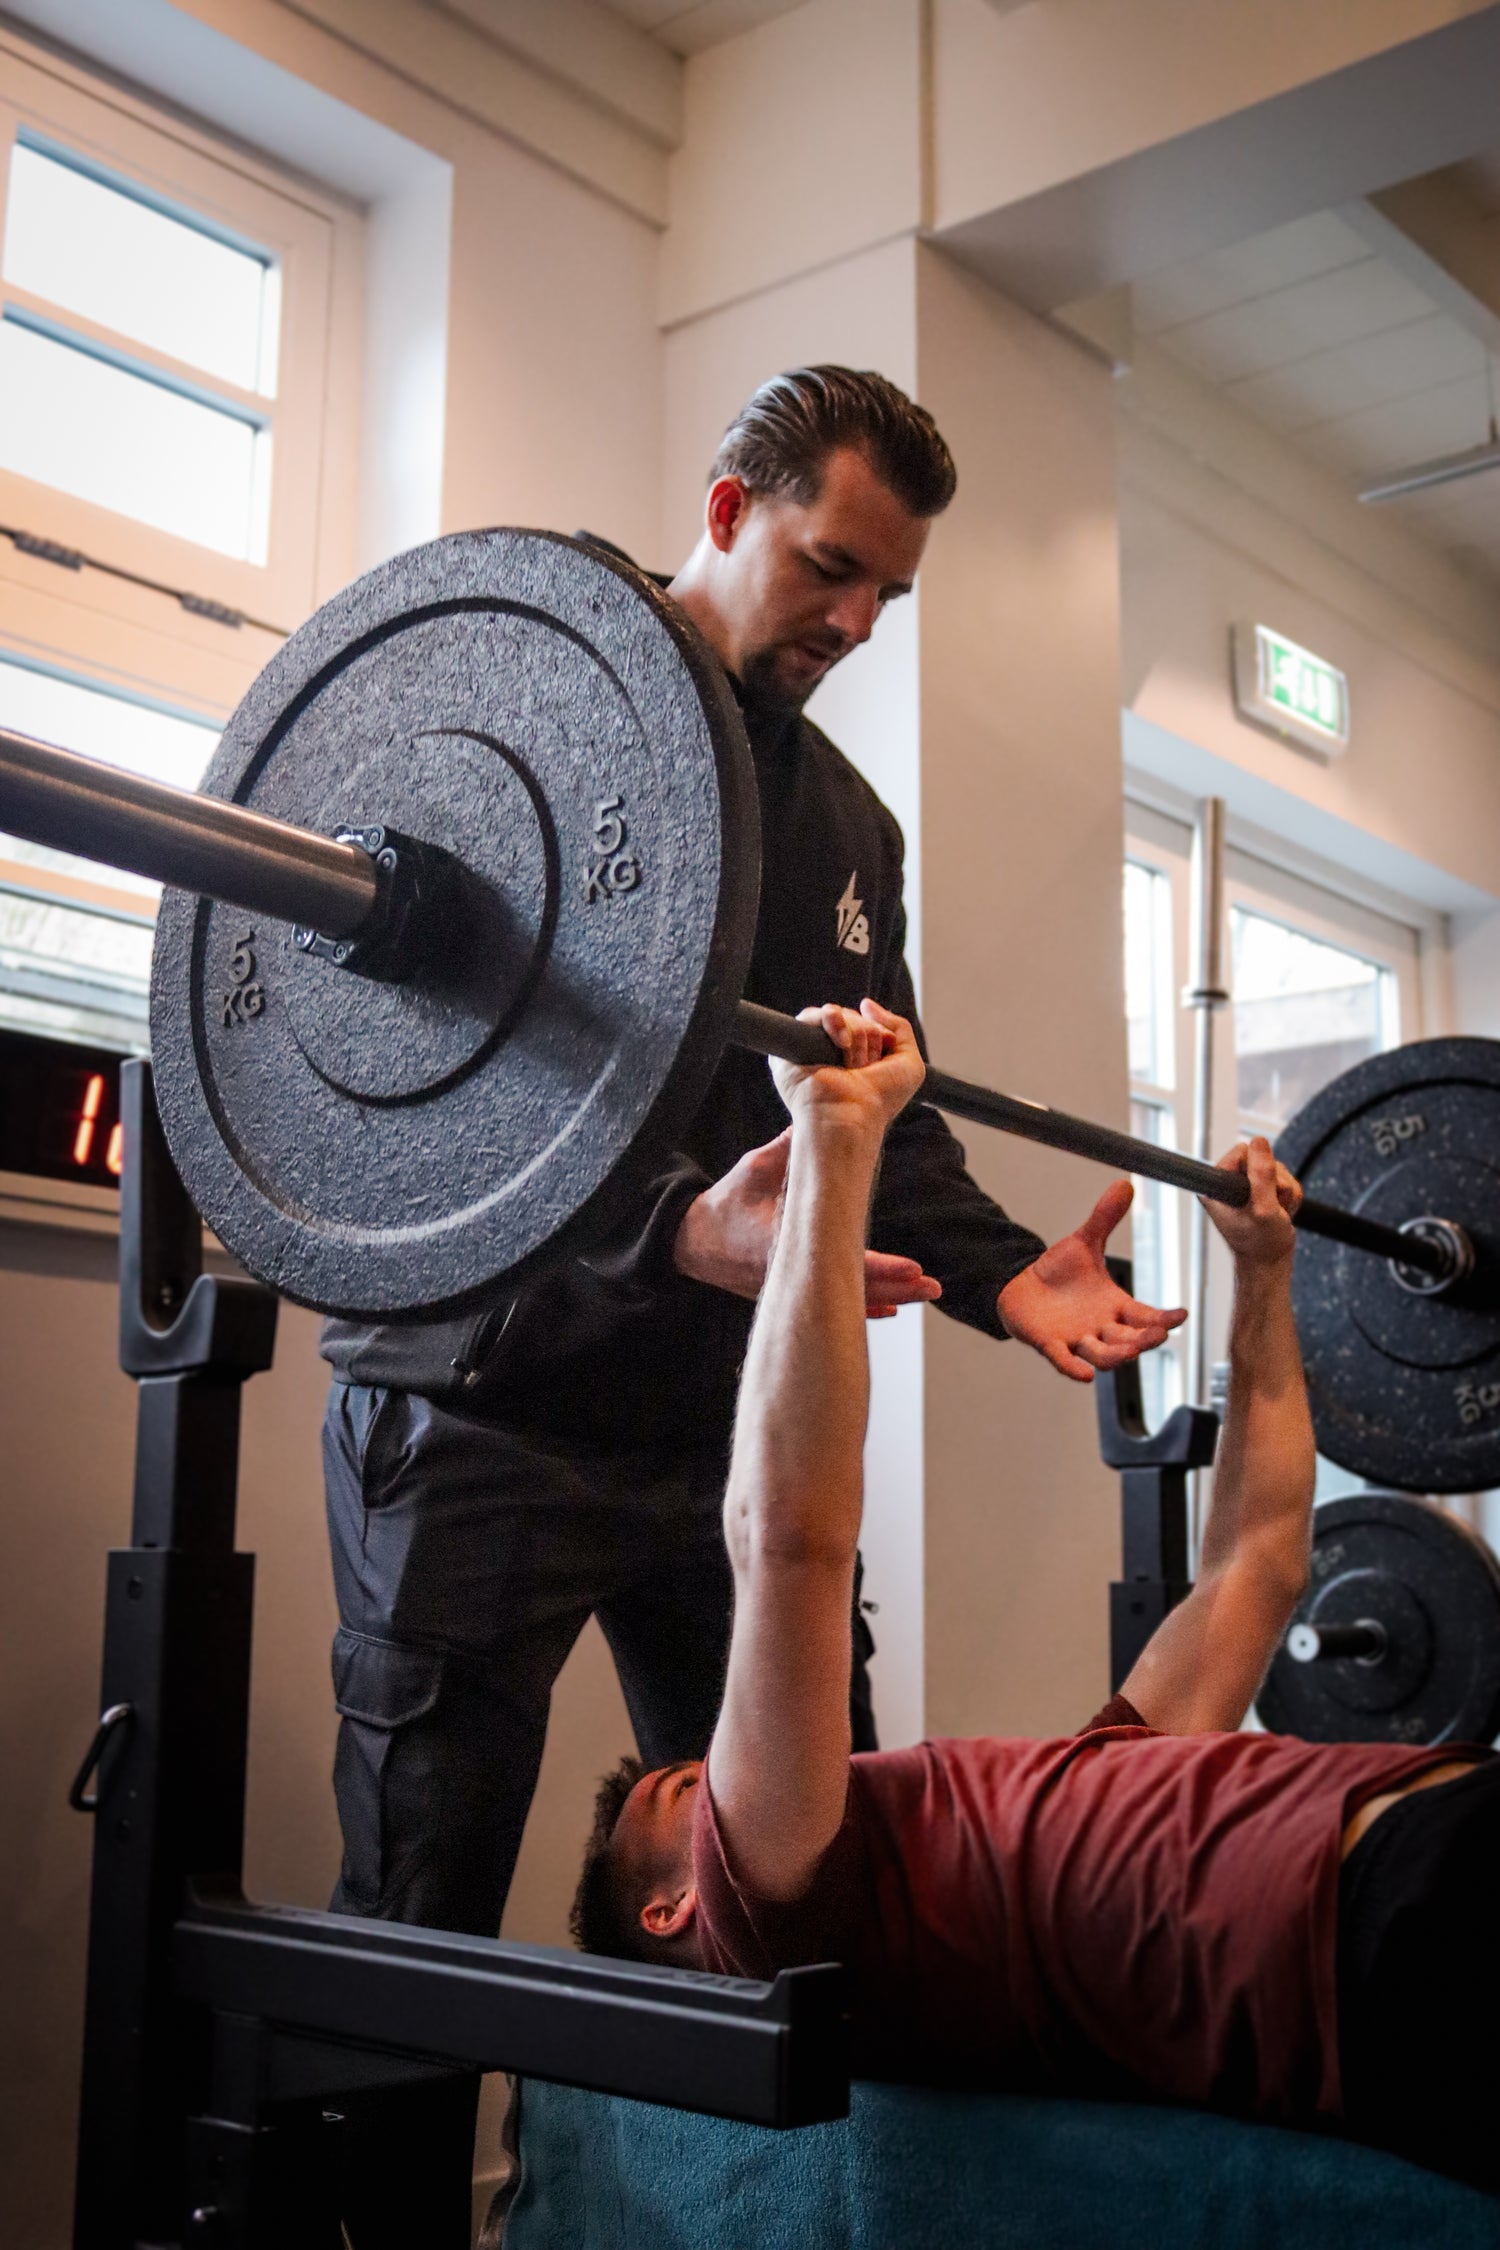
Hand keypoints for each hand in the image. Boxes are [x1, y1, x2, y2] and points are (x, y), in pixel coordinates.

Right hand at [673, 1126, 940, 1317]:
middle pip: (854, 1288)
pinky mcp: (792, 1290)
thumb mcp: (755, 1170)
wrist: (693, 1244)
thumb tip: (820, 1116)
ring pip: (848, 1298)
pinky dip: (864, 1304)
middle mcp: (793, 1274)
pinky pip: (832, 1302)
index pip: (842, 1260)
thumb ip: (790, 1147)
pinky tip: (892, 1307)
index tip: (911, 1267)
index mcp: (786, 1245)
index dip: (880, 1266)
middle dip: (896, 1287)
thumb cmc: (723, 1206)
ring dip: (889, 1295)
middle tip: (929, 1285)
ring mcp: (793, 1287)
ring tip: (923, 1292)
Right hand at [768, 999, 925, 1132]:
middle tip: (864, 1068)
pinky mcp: (790, 1049)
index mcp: (853, 1055)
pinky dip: (832, 1022)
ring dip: (854, 1035)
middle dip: (867, 1037)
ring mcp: (810, 1049)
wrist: (853, 1115)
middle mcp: (830, 1051)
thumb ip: (899, 1027)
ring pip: (835, 1013)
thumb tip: (866, 1004)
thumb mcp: (909, 1063)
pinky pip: (810, 1015)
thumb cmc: (880, 1100)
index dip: (877, 1034)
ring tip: (852, 1063)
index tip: (880, 1061)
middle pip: (852, 1016)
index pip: (864, 1022)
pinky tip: (840, 1043)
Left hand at [996, 1179, 1186, 1381]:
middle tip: (1159, 1335)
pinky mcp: (1051, 1344)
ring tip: (1130, 1351)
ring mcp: (1078, 1339)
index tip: (1181, 1315)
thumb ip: (1105, 1217)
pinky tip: (1085, 1376)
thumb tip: (1124, 1184)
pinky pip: (1065, 1361)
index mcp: (1116, 1305)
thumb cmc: (1059, 1270)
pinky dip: (1074, 1368)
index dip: (1164, 1318)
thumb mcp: (1084, 1241)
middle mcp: (1102, 1327)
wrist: (1021, 1284)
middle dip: (1146, 1339)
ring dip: (1119, 1355)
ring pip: (1105, 1355)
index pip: (1146, 1315)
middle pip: (1131, 1339)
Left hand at [1203, 1137, 1300, 1267]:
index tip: (1259, 1189)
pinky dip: (1289, 1196)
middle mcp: (1227, 1183)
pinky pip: (1284, 1179)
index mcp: (1216, 1187)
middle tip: (1273, 1206)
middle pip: (1261, 1158)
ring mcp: (1244, 1186)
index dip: (1257, 1168)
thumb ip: (1261, 1175)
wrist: (1270, 1262)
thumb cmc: (1261, 1244)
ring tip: (1277, 1212)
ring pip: (1276, 1169)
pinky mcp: (1260, 1189)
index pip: (1240, 1153)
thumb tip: (1259, 1141)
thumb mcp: (1263, 1209)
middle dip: (1276, 1182)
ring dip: (1284, 1191)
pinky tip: (1281, 1211)